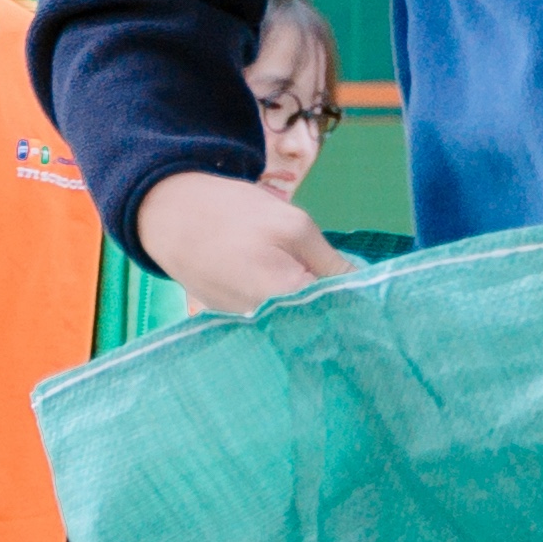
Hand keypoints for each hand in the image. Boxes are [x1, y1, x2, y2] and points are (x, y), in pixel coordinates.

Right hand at [138, 169, 355, 320]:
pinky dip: (280, 312)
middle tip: (348, 296)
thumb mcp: (293, 225)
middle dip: (335, 314)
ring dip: (307, 314)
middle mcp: (259, 322)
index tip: (374, 301)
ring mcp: (240, 325)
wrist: (167, 214)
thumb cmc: (233, 214)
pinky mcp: (228, 322)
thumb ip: (331, 262)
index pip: (337, 316)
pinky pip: (265, 324)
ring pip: (289, 327)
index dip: (358, 309)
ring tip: (310, 291)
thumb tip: (364, 287)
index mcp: (282, 296)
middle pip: (313, 328)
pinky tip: (284, 294)